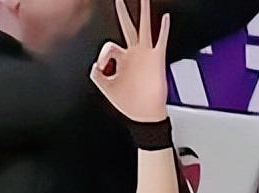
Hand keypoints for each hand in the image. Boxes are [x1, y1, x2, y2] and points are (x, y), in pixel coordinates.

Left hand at [90, 0, 169, 122]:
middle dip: (123, 12)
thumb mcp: (106, 88)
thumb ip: (97, 76)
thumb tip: (93, 66)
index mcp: (121, 59)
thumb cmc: (128, 102)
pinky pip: (161, 40)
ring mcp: (145, 54)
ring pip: (144, 27)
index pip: (109, 46)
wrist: (144, 115)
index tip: (101, 68)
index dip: (103, 55)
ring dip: (144, 12)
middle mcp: (133, 53)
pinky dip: (163, 29)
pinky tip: (164, 18)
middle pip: (127, 26)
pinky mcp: (156, 59)